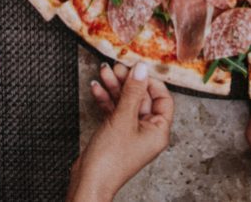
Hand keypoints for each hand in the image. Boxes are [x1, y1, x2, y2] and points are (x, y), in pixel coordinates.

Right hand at [67, 62, 173, 201]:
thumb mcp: (123, 119)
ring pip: (126, 103)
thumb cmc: (109, 160)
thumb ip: (133, 92)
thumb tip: (141, 69)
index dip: (150, 82)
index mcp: (158, 130)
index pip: (162, 98)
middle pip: (141, 98)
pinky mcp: (116, 134)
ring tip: (103, 72)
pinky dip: (106, 100)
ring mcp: (131, 133)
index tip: (137, 70)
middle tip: (116, 67)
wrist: (88, 183)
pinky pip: (114, 111)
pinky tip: (96, 88)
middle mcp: (147, 131)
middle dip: (127, 82)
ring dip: (114, 87)